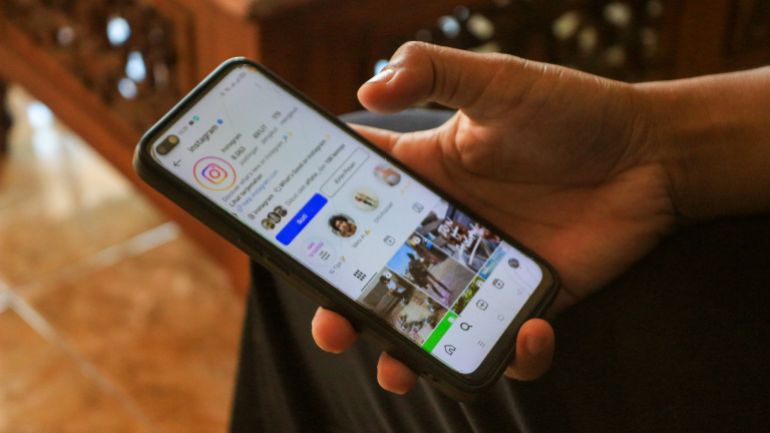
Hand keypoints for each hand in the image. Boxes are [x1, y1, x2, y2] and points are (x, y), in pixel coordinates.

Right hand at [312, 42, 674, 393]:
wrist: (650, 154)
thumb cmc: (569, 112)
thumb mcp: (497, 83)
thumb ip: (435, 73)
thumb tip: (367, 85)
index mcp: (424, 178)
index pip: (352, 204)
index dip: (314, 225)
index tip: (282, 244)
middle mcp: (443, 230)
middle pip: (377, 278)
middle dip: (346, 309)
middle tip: (333, 326)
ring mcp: (482, 270)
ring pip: (428, 323)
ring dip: (405, 352)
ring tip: (396, 365)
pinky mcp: (527, 299)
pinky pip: (507, 341)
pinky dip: (513, 352)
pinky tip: (525, 331)